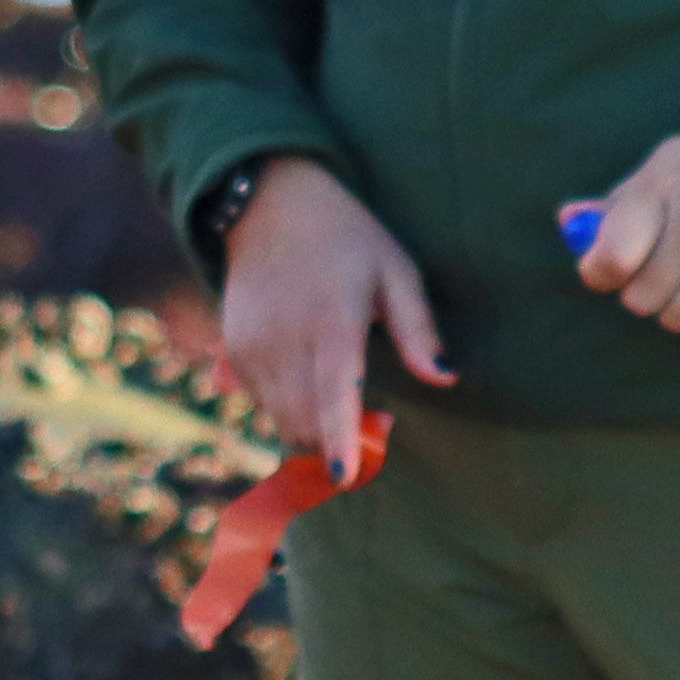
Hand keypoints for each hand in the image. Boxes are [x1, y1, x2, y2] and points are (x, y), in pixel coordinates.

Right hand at [213, 157, 446, 471]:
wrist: (268, 203)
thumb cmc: (347, 236)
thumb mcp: (396, 270)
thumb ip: (418, 329)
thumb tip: (443, 379)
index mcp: (332, 321)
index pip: (333, 394)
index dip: (338, 440)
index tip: (345, 476)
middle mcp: (285, 340)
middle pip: (306, 422)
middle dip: (339, 443)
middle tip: (378, 424)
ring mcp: (254, 347)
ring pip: (282, 418)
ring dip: (314, 427)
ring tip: (346, 400)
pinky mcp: (235, 349)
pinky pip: (262, 400)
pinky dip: (289, 404)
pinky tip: (310, 373)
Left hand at [572, 125, 679, 333]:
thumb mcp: (667, 166)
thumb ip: (618, 201)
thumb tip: (569, 222)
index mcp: (661, 187)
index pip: (608, 260)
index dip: (603, 273)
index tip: (615, 269)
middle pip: (640, 299)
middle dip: (647, 290)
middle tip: (668, 268)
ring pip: (678, 317)